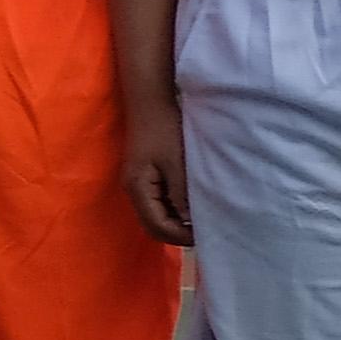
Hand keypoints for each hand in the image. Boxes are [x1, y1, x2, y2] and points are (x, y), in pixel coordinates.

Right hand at [121, 103, 193, 247]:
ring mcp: (138, 183)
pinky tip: (190, 203)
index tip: (206, 234)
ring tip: (201, 218)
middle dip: (177, 233)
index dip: (180, 236)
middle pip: (153, 225)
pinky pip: (158, 202)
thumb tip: (189, 222)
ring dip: (176, 221)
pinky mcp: (145, 176)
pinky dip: (174, 209)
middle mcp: (134, 190)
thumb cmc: (164, 130)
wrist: (150, 102)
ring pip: (156, 214)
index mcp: (138, 189)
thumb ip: (181, 195)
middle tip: (205, 230)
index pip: (156, 226)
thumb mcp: (176, 164)